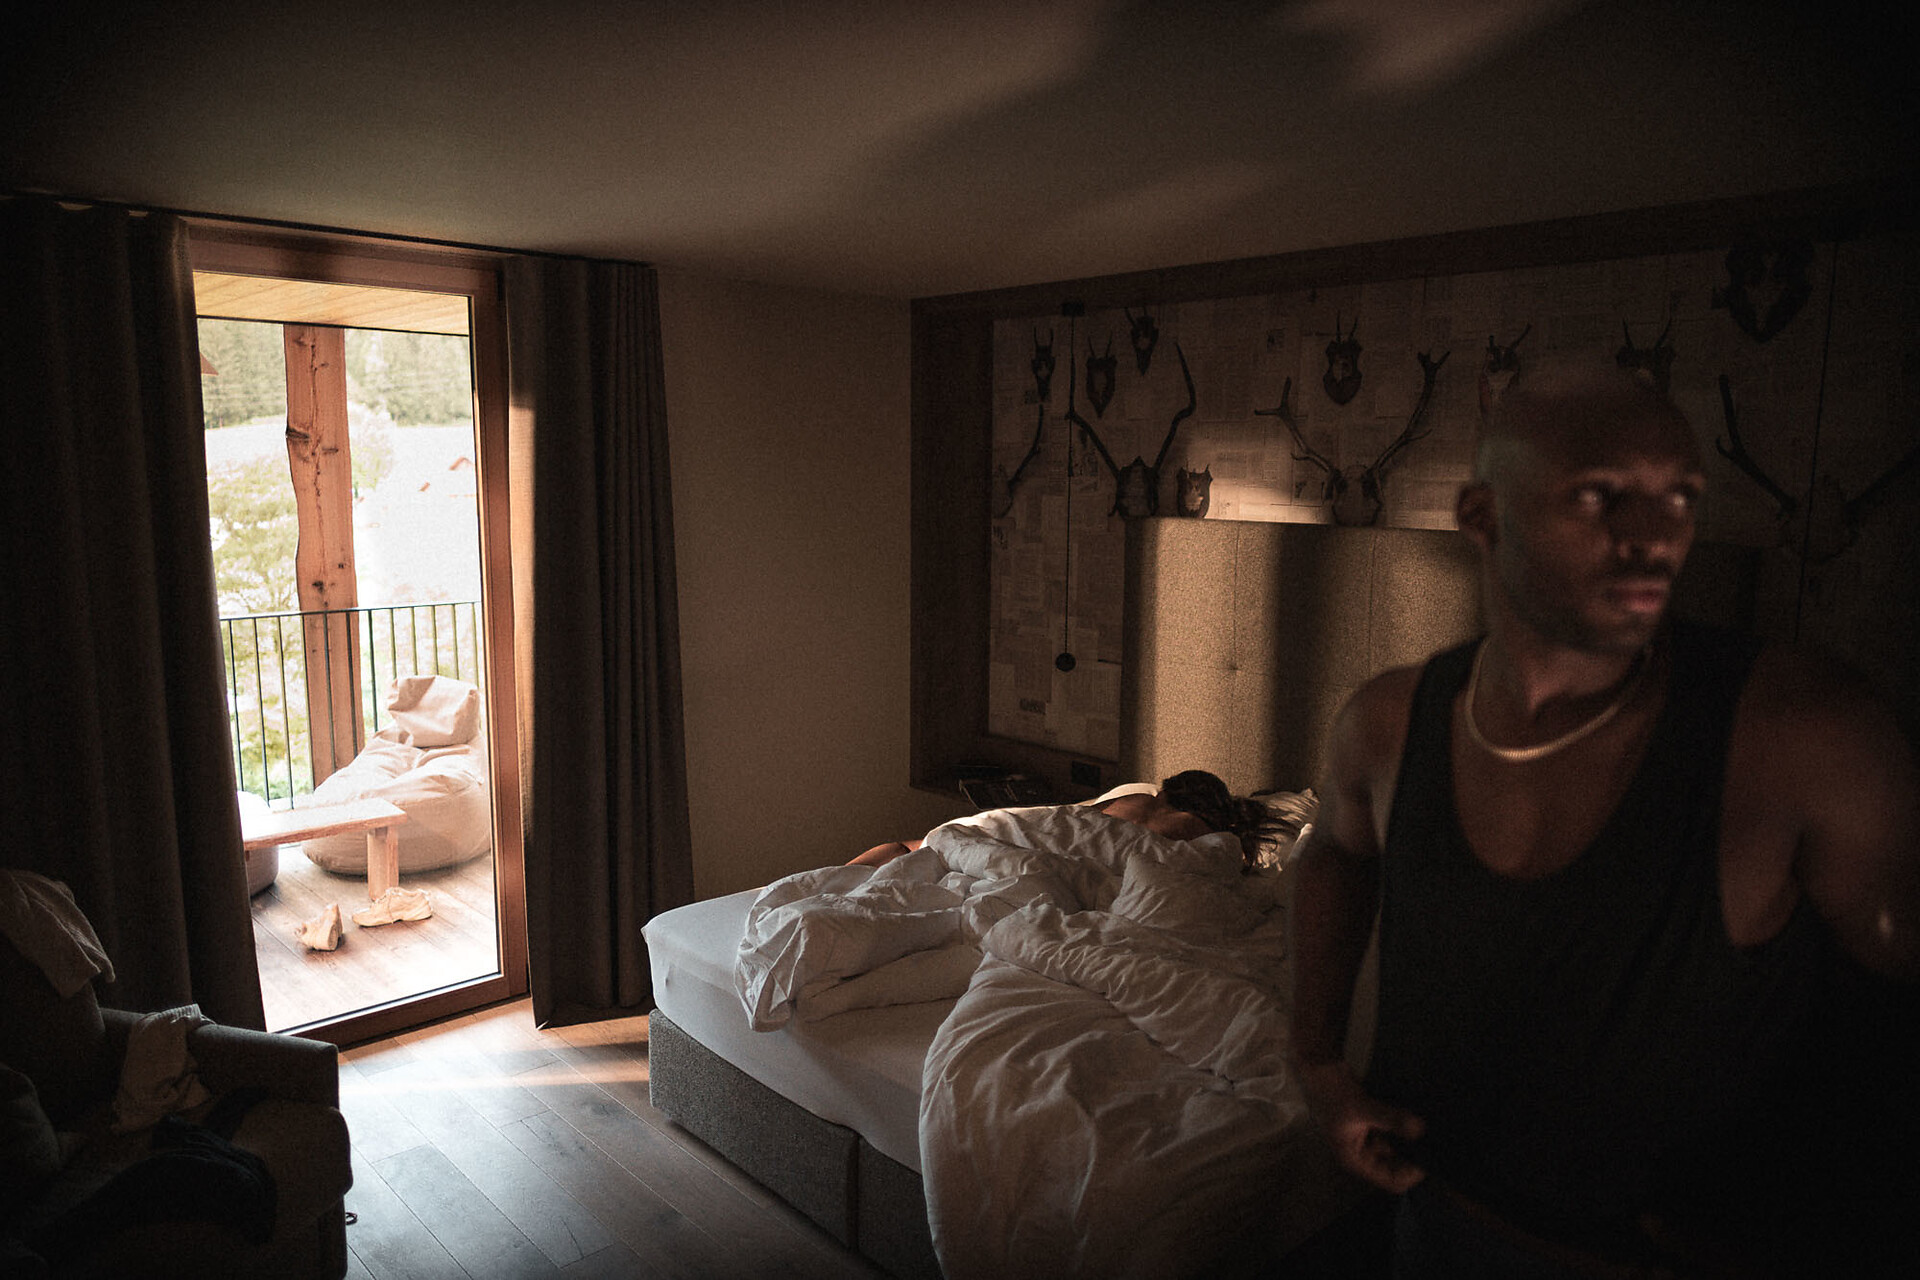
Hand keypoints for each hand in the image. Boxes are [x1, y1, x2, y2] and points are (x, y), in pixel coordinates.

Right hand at [1296, 1060, 1426, 1193]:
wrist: (1322, 1066)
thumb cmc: (1333, 1092)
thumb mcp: (1362, 1107)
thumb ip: (1391, 1119)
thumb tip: (1421, 1130)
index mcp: (1355, 1159)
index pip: (1391, 1181)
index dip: (1411, 1175)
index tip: (1431, 1159)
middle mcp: (1363, 1154)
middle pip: (1397, 1168)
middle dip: (1414, 1159)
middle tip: (1437, 1147)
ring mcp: (1369, 1139)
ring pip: (1398, 1150)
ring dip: (1412, 1144)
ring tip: (1434, 1136)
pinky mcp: (1374, 1125)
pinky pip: (1396, 1134)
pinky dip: (1407, 1130)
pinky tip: (1422, 1122)